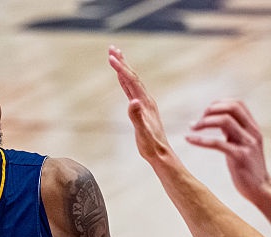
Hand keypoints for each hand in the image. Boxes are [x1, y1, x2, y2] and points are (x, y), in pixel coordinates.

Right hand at [108, 45, 172, 161]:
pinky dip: (125, 81)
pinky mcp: (142, 109)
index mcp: (145, 103)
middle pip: (132, 76)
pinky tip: (121, 78)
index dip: (121, 68)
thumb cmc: (151, 145)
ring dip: (123, 68)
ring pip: (132, 81)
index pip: (131, 81)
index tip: (110, 57)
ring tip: (115, 56)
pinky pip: (131, 90)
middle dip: (122, 62)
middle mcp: (146, 100)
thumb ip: (138, 117)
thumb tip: (133, 102)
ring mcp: (144, 103)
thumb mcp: (143, 133)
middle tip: (111, 48)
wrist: (160, 154)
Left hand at [185, 99, 270, 200]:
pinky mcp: (239, 157)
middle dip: (211, 110)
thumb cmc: (248, 168)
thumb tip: (216, 119)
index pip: (237, 104)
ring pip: (224, 121)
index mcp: (253, 128)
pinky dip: (200, 139)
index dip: (219, 104)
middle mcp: (252, 133)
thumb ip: (233, 131)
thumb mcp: (243, 144)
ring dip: (204, 122)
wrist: (261, 189)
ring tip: (192, 128)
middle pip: (231, 108)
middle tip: (197, 121)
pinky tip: (189, 139)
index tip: (205, 113)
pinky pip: (217, 143)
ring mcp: (247, 144)